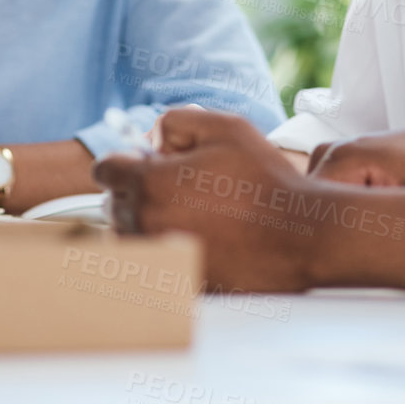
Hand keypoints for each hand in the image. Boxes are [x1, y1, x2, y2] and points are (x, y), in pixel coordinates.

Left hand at [93, 109, 336, 292]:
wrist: (300, 234)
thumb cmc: (265, 180)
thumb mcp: (226, 126)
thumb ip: (176, 121)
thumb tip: (151, 138)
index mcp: (150, 183)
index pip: (104, 170)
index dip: (125, 161)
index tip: (144, 163)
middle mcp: (146, 222)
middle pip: (113, 205)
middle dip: (135, 192)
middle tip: (176, 187)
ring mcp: (159, 257)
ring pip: (128, 238)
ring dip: (145, 224)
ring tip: (186, 214)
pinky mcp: (175, 282)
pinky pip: (151, 265)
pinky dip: (164, 252)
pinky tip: (197, 239)